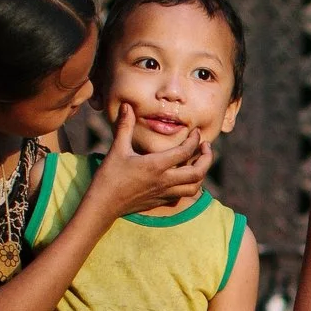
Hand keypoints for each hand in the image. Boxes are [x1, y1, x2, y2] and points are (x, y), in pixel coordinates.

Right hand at [95, 101, 210, 215]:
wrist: (103, 204)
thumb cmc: (109, 176)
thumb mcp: (117, 149)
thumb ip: (125, 126)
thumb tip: (126, 105)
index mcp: (156, 165)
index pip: (185, 152)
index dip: (194, 140)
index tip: (196, 132)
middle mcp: (164, 181)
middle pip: (197, 172)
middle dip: (207, 158)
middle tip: (205, 147)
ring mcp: (164, 193)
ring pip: (194, 187)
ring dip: (201, 174)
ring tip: (199, 162)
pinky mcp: (161, 201)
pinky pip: (183, 195)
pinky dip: (190, 185)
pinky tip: (185, 177)